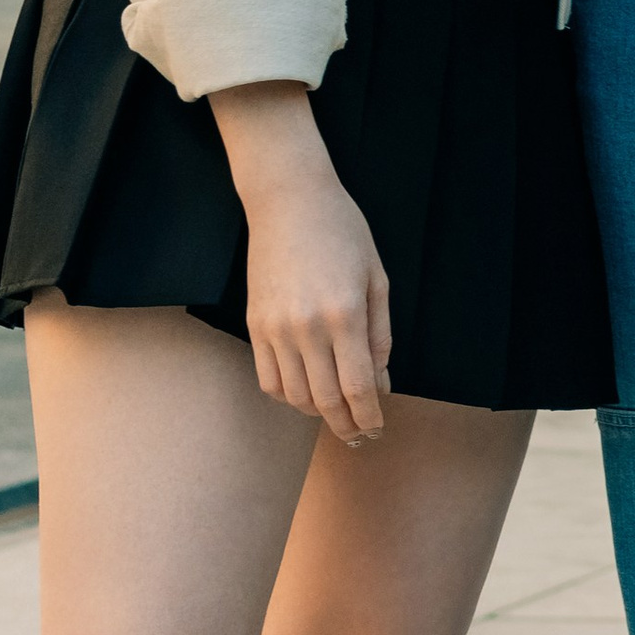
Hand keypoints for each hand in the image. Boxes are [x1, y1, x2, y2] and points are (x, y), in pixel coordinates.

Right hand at [208, 83, 390, 444]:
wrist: (289, 200)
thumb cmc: (343, 232)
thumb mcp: (376, 279)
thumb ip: (380, 336)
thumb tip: (379, 383)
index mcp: (345, 314)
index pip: (358, 387)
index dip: (369, 417)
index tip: (377, 428)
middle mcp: (306, 328)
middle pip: (325, 401)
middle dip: (346, 425)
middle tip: (359, 434)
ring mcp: (275, 328)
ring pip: (295, 397)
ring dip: (318, 413)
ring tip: (336, 413)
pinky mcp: (254, 325)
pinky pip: (268, 380)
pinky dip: (288, 396)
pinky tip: (306, 392)